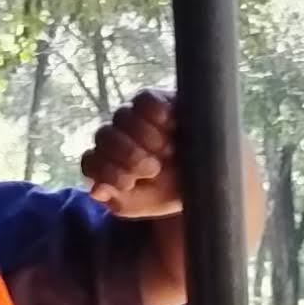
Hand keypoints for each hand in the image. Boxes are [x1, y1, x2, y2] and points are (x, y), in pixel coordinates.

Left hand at [79, 89, 183, 219]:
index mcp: (107, 163)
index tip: (130, 183)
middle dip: (127, 155)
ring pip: (122, 116)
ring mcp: (134, 116)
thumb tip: (96, 189)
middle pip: (103, 136)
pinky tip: (169, 124)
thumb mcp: (144, 205)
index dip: (106, 171)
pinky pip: (144, 99)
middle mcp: (116, 136)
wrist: (212, 178)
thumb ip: (118, 200)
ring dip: (143, 136)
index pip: (91, 161)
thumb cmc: (172, 192)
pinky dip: (153, 112)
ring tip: (167, 149)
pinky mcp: (157, 99)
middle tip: (154, 168)